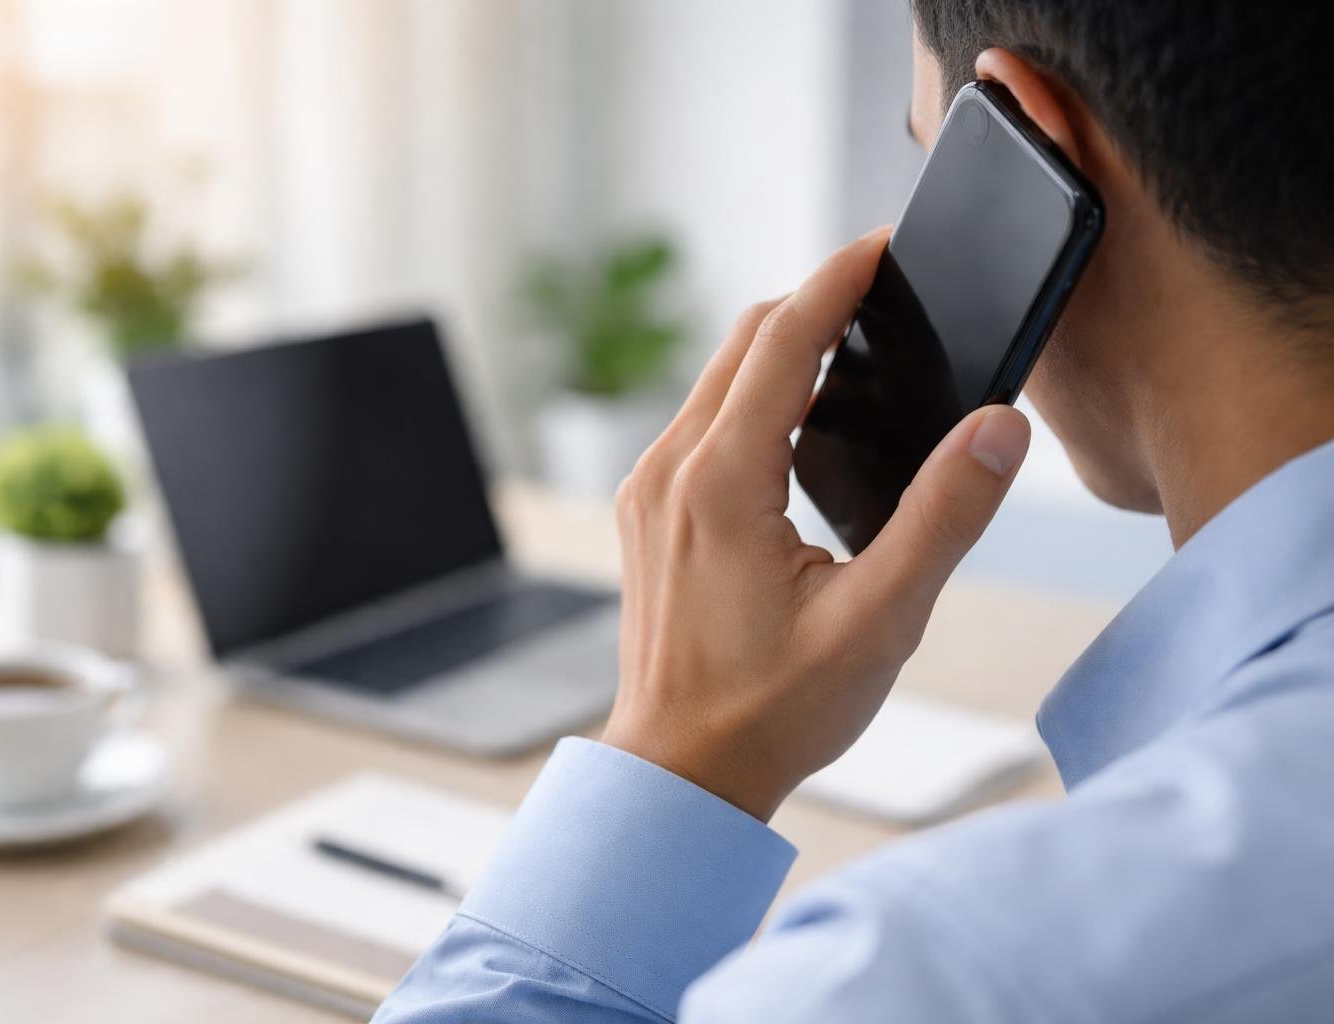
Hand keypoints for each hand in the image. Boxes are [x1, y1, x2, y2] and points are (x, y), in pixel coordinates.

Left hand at [601, 228, 1030, 821]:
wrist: (680, 771)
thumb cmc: (771, 710)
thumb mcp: (881, 620)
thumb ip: (945, 515)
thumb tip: (998, 427)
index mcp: (721, 480)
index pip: (783, 338)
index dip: (838, 280)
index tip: (881, 245)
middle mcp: (668, 470)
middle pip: (743, 344)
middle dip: (812, 305)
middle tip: (880, 292)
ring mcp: (647, 491)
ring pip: (715, 379)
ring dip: (778, 350)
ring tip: (850, 348)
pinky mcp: (645, 513)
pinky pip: (698, 422)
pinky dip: (749, 397)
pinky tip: (794, 423)